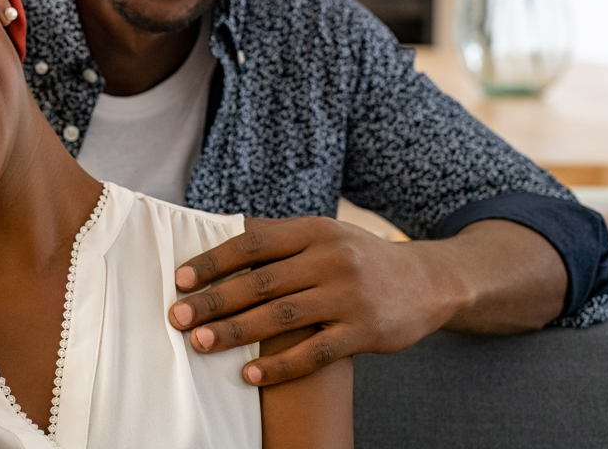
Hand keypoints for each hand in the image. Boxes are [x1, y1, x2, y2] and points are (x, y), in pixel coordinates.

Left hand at [168, 216, 462, 386]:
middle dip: (215, 301)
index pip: (253, 243)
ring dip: (236, 332)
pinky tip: (250, 376)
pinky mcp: (364, 332)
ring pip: (281, 317)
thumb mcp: (326, 234)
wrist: (429, 282)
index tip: (182, 279)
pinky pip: (314, 353)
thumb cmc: (360, 258)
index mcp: (315, 230)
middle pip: (261, 282)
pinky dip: (280, 366)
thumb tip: (219, 232)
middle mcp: (331, 259)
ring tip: (202, 343)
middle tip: (178, 317)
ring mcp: (349, 296)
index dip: (215, 261)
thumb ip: (280, 238)